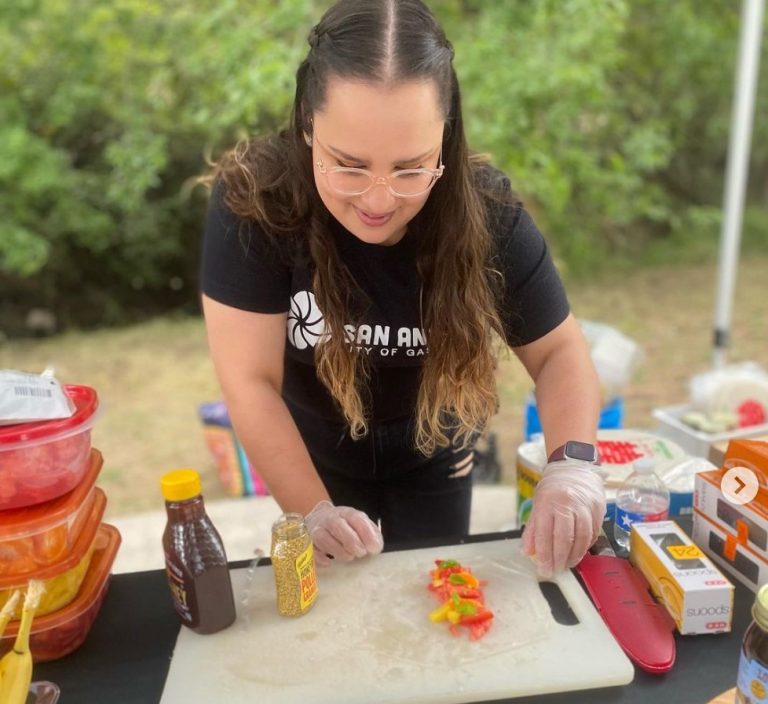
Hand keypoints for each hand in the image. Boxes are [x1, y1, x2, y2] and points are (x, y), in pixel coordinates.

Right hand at [305, 500, 383, 566]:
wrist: (318, 518)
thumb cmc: (344, 525)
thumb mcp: (360, 524)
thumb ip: (371, 534)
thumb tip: (375, 548)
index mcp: (346, 513)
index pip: (356, 519)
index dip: (366, 534)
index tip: (373, 548)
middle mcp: (330, 518)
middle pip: (338, 526)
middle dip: (351, 542)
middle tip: (361, 553)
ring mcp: (317, 529)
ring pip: (324, 538)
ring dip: (338, 550)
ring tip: (348, 557)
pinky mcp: (308, 542)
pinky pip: (311, 550)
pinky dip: (320, 557)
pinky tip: (328, 562)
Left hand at [522, 459, 604, 577]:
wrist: (574, 468)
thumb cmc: (552, 489)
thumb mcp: (537, 504)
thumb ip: (532, 528)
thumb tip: (528, 551)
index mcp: (547, 502)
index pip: (544, 534)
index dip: (544, 555)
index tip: (544, 569)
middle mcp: (566, 504)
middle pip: (563, 538)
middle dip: (559, 559)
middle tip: (556, 571)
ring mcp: (584, 506)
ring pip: (581, 538)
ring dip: (574, 555)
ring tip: (568, 564)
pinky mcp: (598, 508)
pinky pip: (593, 533)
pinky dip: (586, 546)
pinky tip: (579, 552)